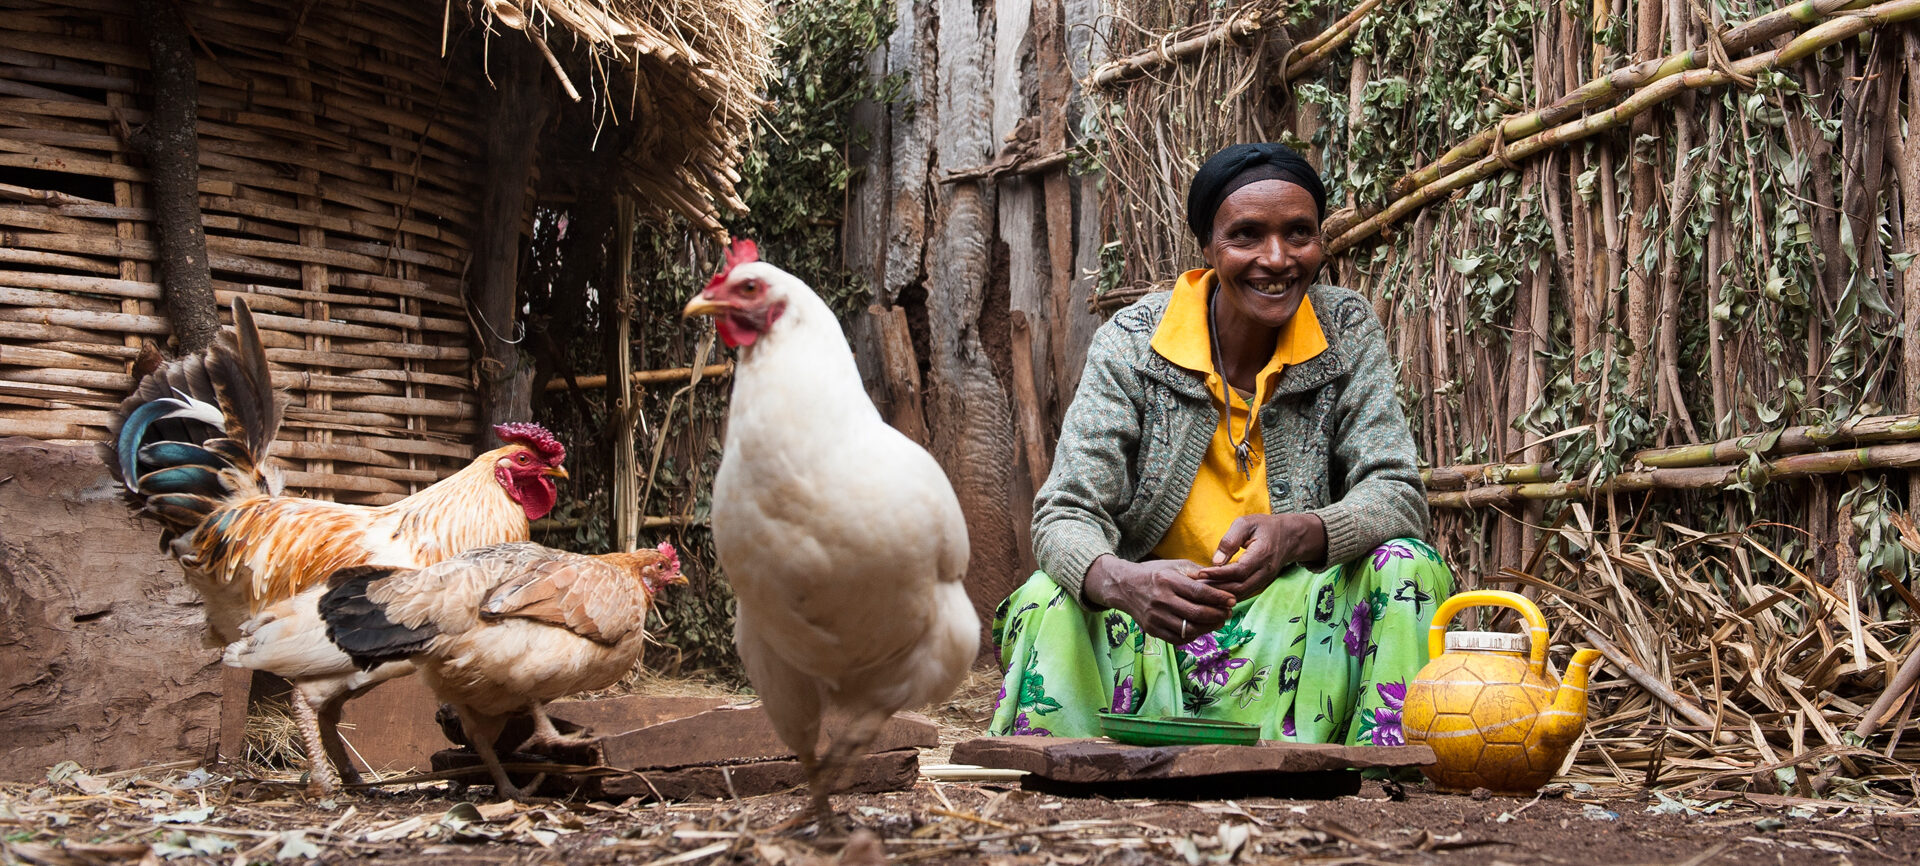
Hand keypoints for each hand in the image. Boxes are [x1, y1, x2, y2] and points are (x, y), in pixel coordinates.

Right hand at [1083, 555, 1233, 644]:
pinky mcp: (1152, 630)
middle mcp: (1161, 600)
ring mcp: (1156, 617)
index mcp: (1168, 581)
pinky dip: (1194, 636)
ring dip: (1209, 627)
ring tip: (1218, 621)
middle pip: (1197, 613)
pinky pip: (1178, 639)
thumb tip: (1222, 581)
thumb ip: (1197, 573)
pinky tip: (1201, 628)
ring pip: (1190, 629)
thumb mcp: (1174, 565)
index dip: (1218, 598)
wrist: (1124, 587)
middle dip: (1218, 614)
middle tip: (1228, 612)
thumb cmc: (1154, 574)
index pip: (1199, 592)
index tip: (1232, 600)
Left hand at [1195, 513, 1326, 601]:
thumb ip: (1230, 540)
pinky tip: (1213, 592)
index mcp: (1262, 554)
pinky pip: (1243, 593)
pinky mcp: (1261, 584)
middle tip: (1194, 586)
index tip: (1200, 573)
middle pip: (1239, 587)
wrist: (1289, 537)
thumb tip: (1216, 561)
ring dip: (1220, 594)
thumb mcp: (1246, 524)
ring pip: (1241, 593)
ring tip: (1200, 590)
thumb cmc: (1265, 527)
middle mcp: (1265, 571)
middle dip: (1216, 588)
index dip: (1218, 574)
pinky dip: (1228, 595)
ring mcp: (1264, 580)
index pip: (1238, 570)